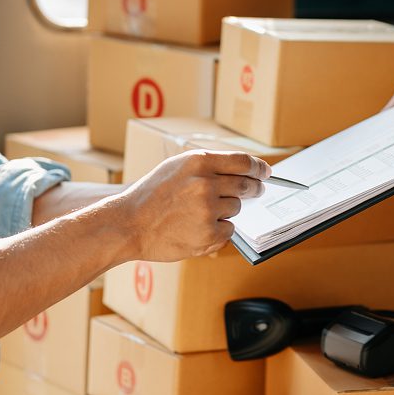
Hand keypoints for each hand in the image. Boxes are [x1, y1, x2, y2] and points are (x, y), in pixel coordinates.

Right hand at [103, 150, 270, 261]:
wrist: (128, 224)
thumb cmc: (152, 195)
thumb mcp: (177, 167)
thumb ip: (208, 166)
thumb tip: (243, 171)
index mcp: (198, 161)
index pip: (242, 161)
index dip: (258, 167)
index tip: (265, 172)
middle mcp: (206, 183)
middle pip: (246, 185)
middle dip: (253, 189)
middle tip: (255, 191)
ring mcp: (208, 209)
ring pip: (236, 208)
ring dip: (226, 210)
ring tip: (201, 212)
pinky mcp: (209, 232)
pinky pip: (229, 229)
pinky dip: (219, 229)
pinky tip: (198, 227)